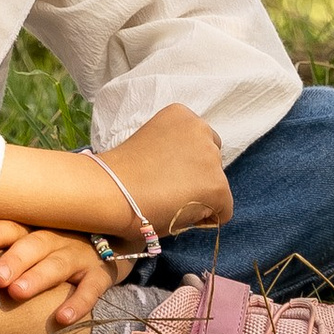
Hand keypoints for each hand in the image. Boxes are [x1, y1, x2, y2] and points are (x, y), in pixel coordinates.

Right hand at [0, 101, 232, 252]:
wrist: (111, 191)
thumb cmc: (120, 172)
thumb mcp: (150, 144)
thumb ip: (172, 150)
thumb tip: (185, 174)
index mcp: (181, 114)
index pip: (198, 143)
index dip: (183, 165)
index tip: (162, 175)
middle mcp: (201, 128)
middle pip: (212, 162)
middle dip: (196, 178)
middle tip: (168, 192)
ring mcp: (212, 158)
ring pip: (217, 186)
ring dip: (200, 197)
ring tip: (170, 204)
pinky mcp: (218, 186)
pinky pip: (223, 211)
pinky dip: (206, 219)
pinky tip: (180, 215)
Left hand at [0, 220, 117, 329]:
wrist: (112, 242)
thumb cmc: (56, 247)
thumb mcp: (34, 241)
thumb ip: (6, 248)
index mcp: (36, 229)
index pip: (14, 226)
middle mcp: (57, 238)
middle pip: (34, 244)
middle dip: (14, 259)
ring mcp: (80, 255)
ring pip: (58, 264)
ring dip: (38, 277)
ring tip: (18, 292)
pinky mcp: (100, 275)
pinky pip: (90, 290)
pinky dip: (78, 303)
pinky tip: (62, 318)